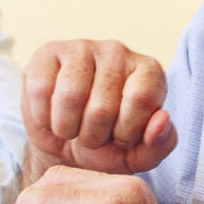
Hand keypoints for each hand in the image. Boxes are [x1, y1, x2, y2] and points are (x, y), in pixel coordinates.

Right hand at [22, 39, 175, 176]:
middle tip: (91, 136)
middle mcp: (118, 51)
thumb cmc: (108, 145)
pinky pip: (41, 90)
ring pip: (70, 95)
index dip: (125, 131)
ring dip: (67, 128)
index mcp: (149, 72)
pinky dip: (44, 117)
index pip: (140, 98)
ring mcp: (82, 47)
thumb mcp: (139, 155)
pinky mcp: (47, 53)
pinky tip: (51, 117)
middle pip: (102, 106)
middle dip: (93, 136)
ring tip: (72, 129)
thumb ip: (160, 143)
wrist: (65, 141)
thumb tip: (162, 120)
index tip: (120, 137)